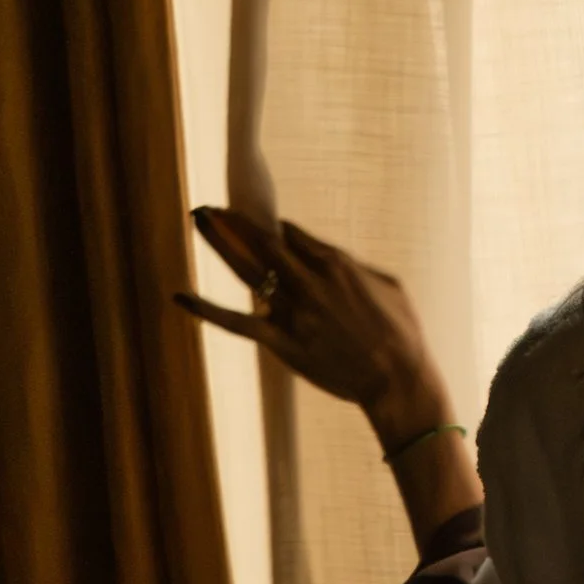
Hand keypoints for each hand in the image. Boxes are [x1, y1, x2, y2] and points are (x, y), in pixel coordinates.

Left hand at [179, 208, 451, 448]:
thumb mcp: (388, 283)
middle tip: (206, 206)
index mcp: (336, 263)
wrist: (397, 377)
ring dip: (219, 242)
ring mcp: (293, 312)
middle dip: (232, 220)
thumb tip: (332, 258)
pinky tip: (180, 296)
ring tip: (198, 221)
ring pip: (246, 270)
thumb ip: (354, 266)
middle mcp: (310, 282)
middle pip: (261, 241)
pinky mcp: (282, 341)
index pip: (292, 234)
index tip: (259, 224)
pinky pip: (237, 323)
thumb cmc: (402, 330)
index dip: (273, 227)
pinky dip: (206, 310)